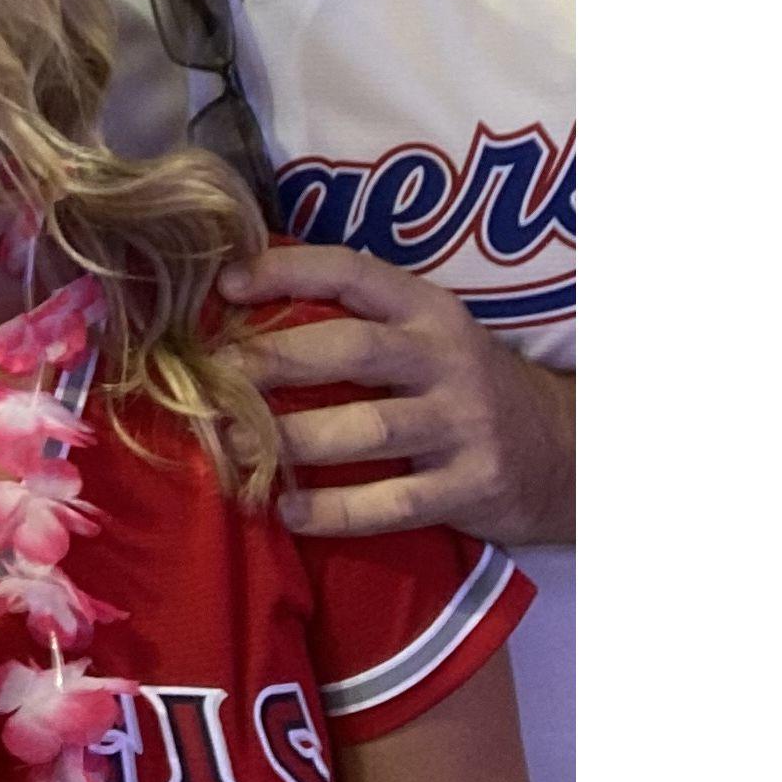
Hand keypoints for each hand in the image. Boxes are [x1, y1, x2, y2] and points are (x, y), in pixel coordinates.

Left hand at [221, 244, 574, 545]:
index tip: (225, 284)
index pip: (352, 273)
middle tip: (215, 377)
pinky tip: (287, 509)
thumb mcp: (426, 336)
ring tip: (234, 446)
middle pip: (352, 351)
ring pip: (368, 430)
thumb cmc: (463, 385)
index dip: (286, 271)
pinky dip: (335, 510)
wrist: (565, 450)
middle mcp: (446, 361)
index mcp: (427, 310)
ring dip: (293, 439)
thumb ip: (356, 322)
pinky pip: (392, 503)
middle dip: (276, 360)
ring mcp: (463, 426)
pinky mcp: (471, 488)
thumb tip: (242, 313)